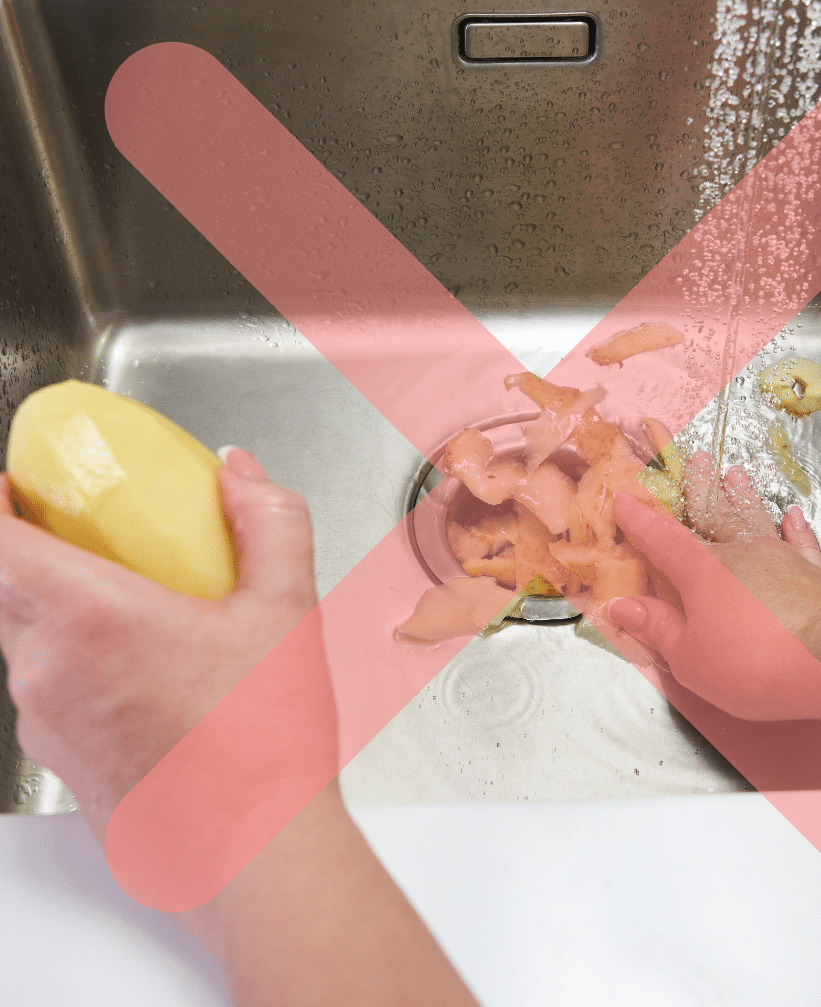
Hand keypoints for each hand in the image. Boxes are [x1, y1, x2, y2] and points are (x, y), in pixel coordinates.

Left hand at [0, 447, 323, 839]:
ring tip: (133, 605)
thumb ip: (267, 520)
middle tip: (86, 534)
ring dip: (59, 611)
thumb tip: (239, 473)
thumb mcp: (288, 607)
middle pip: (3, 589)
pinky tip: (149, 672)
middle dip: (33, 551)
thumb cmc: (264, 744)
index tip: (12, 484)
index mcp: (90, 620)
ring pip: (24, 643)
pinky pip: (47, 690)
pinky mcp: (61, 762)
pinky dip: (78, 662)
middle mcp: (47, 672)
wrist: (256, 852)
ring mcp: (46, 723)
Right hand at [609, 457, 820, 726]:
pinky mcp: (815, 574)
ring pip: (755, 519)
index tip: (624, 500)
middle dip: (699, 489)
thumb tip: (621, 606)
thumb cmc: (752, 663)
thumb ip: (656, 628)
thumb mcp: (689, 657)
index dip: (640, 520)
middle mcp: (738, 554)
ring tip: (736, 474)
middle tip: (696, 460)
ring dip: (744, 497)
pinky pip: (801, 543)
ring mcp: (780, 559)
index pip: (661, 538)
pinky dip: (796, 529)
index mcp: (700, 571)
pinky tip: (793, 516)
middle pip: (712, 514)